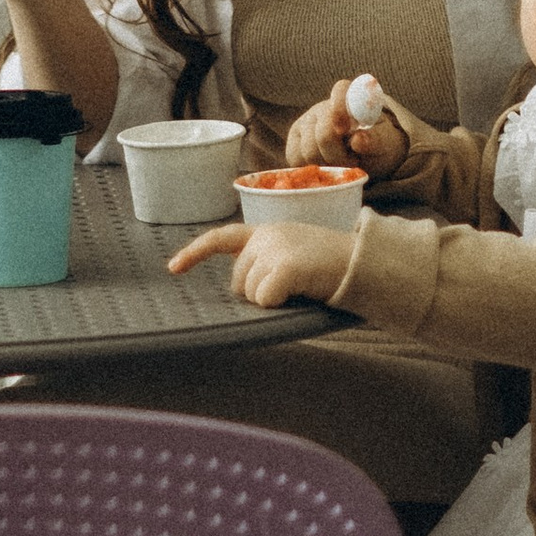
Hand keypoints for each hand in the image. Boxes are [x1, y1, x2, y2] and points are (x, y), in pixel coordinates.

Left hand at [168, 218, 355, 307]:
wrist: (363, 261)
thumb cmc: (330, 266)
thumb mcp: (294, 255)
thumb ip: (266, 263)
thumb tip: (245, 293)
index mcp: (266, 231)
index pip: (222, 238)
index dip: (195, 253)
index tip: (173, 268)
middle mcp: (266, 236)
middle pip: (238, 282)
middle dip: (257, 292)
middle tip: (291, 286)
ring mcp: (274, 249)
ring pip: (251, 294)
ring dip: (273, 299)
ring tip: (301, 285)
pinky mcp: (284, 266)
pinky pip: (265, 300)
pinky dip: (280, 304)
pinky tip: (300, 292)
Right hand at [284, 78, 409, 178]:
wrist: (365, 157)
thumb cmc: (377, 145)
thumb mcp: (385, 143)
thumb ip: (375, 140)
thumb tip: (358, 139)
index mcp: (350, 98)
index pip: (341, 90)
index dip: (341, 107)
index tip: (345, 129)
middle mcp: (324, 107)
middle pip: (323, 133)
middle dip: (340, 155)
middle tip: (354, 161)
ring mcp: (306, 124)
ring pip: (309, 151)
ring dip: (328, 165)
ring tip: (341, 164)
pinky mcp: (294, 143)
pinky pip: (295, 159)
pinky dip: (311, 169)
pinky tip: (325, 168)